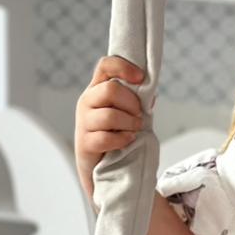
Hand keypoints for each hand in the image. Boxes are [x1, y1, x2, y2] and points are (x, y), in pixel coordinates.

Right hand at [74, 54, 146, 199]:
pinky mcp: (85, 143)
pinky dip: (122, 139)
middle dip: (131, 104)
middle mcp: (87, 101)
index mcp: (98, 89)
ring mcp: (83, 122)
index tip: (141, 78)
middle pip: (110, 90)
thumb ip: (138, 102)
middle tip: (138, 116)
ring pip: (110, 115)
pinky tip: (127, 141)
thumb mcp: (129, 115)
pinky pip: (106, 137)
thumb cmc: (118, 136)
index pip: (105, 66)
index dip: (123, 67)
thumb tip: (151, 95)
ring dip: (130, 124)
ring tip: (134, 130)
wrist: (103, 168)